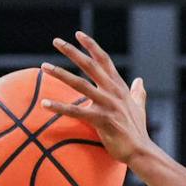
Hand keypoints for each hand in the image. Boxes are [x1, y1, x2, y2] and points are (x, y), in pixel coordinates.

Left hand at [42, 32, 154, 165]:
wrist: (141, 150)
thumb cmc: (137, 131)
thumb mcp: (139, 107)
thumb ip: (138, 92)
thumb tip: (139, 80)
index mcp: (119, 87)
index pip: (104, 60)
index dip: (91, 46)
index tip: (78, 34)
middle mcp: (113, 92)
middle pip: (90, 65)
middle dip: (72, 51)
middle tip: (56, 41)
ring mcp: (107, 105)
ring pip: (80, 84)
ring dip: (61, 74)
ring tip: (44, 66)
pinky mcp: (101, 120)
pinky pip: (76, 112)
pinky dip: (59, 107)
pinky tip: (44, 103)